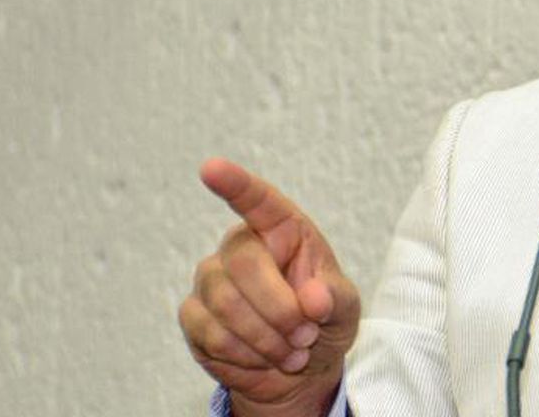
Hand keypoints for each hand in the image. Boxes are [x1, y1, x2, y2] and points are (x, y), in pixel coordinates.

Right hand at [178, 158, 360, 416]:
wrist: (299, 370)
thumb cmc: (323, 323)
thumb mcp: (345, 309)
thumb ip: (335, 299)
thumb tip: (313, 298)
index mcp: (282, 232)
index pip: (257, 201)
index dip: (235, 184)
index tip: (211, 168)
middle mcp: (241, 247)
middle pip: (244, 265)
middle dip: (279, 310)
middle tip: (305, 336)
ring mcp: (211, 280)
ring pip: (225, 304)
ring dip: (266, 339)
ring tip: (292, 352)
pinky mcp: (193, 316)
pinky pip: (212, 333)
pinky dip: (246, 355)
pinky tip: (263, 359)